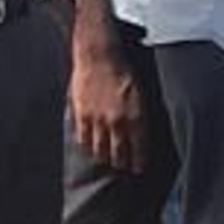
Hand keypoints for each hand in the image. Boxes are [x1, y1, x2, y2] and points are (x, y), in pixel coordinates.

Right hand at [66, 23, 147, 175]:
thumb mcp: (142, 94)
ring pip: (100, 150)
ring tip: (109, 160)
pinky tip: (91, 147)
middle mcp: (118, 122)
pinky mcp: (82, 115)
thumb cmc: (124, 71)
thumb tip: (142, 134)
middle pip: (120, 154)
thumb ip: (140, 116)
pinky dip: (88, 146)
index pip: (139, 149)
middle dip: (123, 164)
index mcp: (137, 117)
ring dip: (105, 157)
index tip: (139, 168)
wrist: (100, 55)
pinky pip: (84, 139)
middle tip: (125, 168)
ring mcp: (98, 120)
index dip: (139, 162)